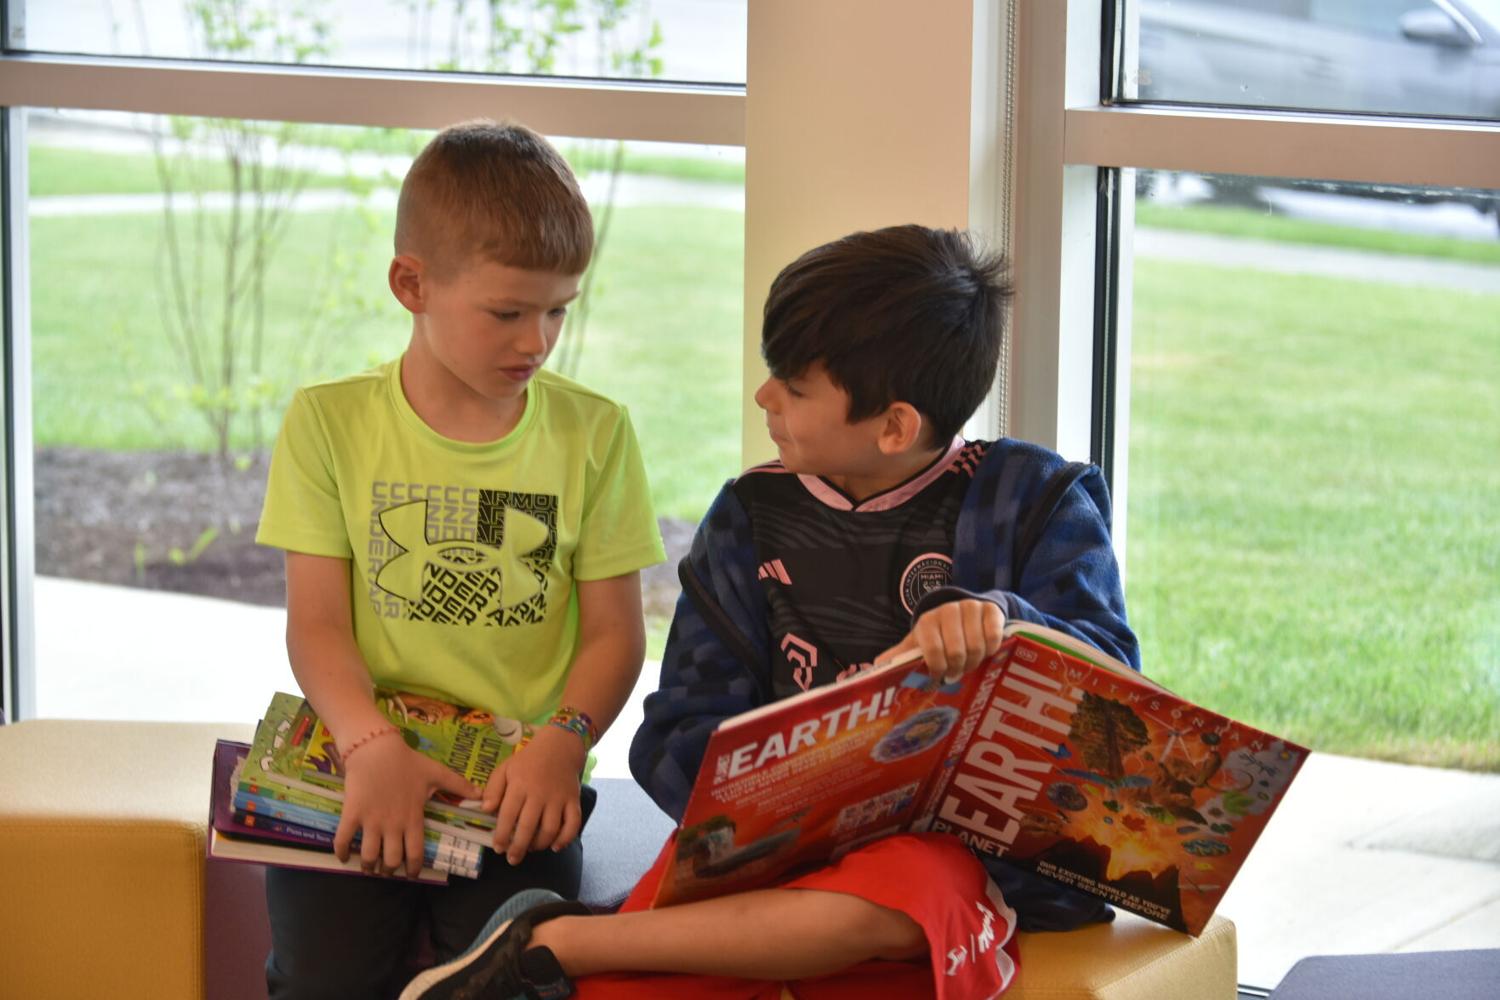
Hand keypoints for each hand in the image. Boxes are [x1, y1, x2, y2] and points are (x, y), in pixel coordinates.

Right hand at [332, 730, 482, 877]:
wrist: (377, 748)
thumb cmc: (407, 762)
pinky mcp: (352, 814)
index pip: (416, 853)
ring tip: (368, 868)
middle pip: (391, 861)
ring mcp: (371, 821)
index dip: (414, 869)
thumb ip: (458, 786)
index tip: (411, 875)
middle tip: (388, 871)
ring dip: (368, 866)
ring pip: (369, 856)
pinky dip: (342, 852)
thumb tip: (481, 796)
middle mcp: (393, 825)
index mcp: (413, 819)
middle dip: (390, 871)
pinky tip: (344, 857)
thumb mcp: (436, 773)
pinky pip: (344, 839)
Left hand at [482, 725, 586, 865]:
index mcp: (520, 785)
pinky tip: (555, 846)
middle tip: (512, 859)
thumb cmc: (528, 761)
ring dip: (539, 845)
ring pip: (550, 829)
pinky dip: (565, 838)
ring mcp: (558, 798)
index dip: (501, 835)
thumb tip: (485, 809)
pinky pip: (573, 824)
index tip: (498, 848)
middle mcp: (539, 794)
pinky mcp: (573, 801)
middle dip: (518, 847)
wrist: (559, 746)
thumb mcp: (506, 768)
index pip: (508, 815)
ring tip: (530, 849)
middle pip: (528, 827)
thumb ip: (493, 789)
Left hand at [877, 599, 1004, 683]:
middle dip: (958, 668)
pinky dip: (991, 649)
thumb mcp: (918, 644)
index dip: (939, 669)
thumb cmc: (939, 636)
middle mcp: (947, 610)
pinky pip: (994, 635)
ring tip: (971, 664)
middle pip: (957, 651)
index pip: (933, 650)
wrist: (964, 614)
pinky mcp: (991, 609)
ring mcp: (970, 607)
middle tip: (958, 672)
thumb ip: (899, 656)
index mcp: (927, 621)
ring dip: (975, 661)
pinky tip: (986, 652)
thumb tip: (873, 667)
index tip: (941, 677)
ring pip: (976, 645)